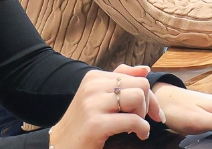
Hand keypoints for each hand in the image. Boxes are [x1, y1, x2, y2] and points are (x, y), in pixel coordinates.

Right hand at [47, 69, 162, 147]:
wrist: (60, 145)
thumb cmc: (83, 122)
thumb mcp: (99, 96)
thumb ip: (121, 81)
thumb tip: (145, 69)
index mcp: (94, 77)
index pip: (137, 78)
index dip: (149, 96)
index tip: (152, 111)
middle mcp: (92, 86)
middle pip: (141, 85)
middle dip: (149, 104)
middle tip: (142, 119)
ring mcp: (92, 104)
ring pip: (138, 97)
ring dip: (143, 116)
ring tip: (136, 127)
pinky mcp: (96, 124)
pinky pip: (133, 120)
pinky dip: (143, 129)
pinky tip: (139, 135)